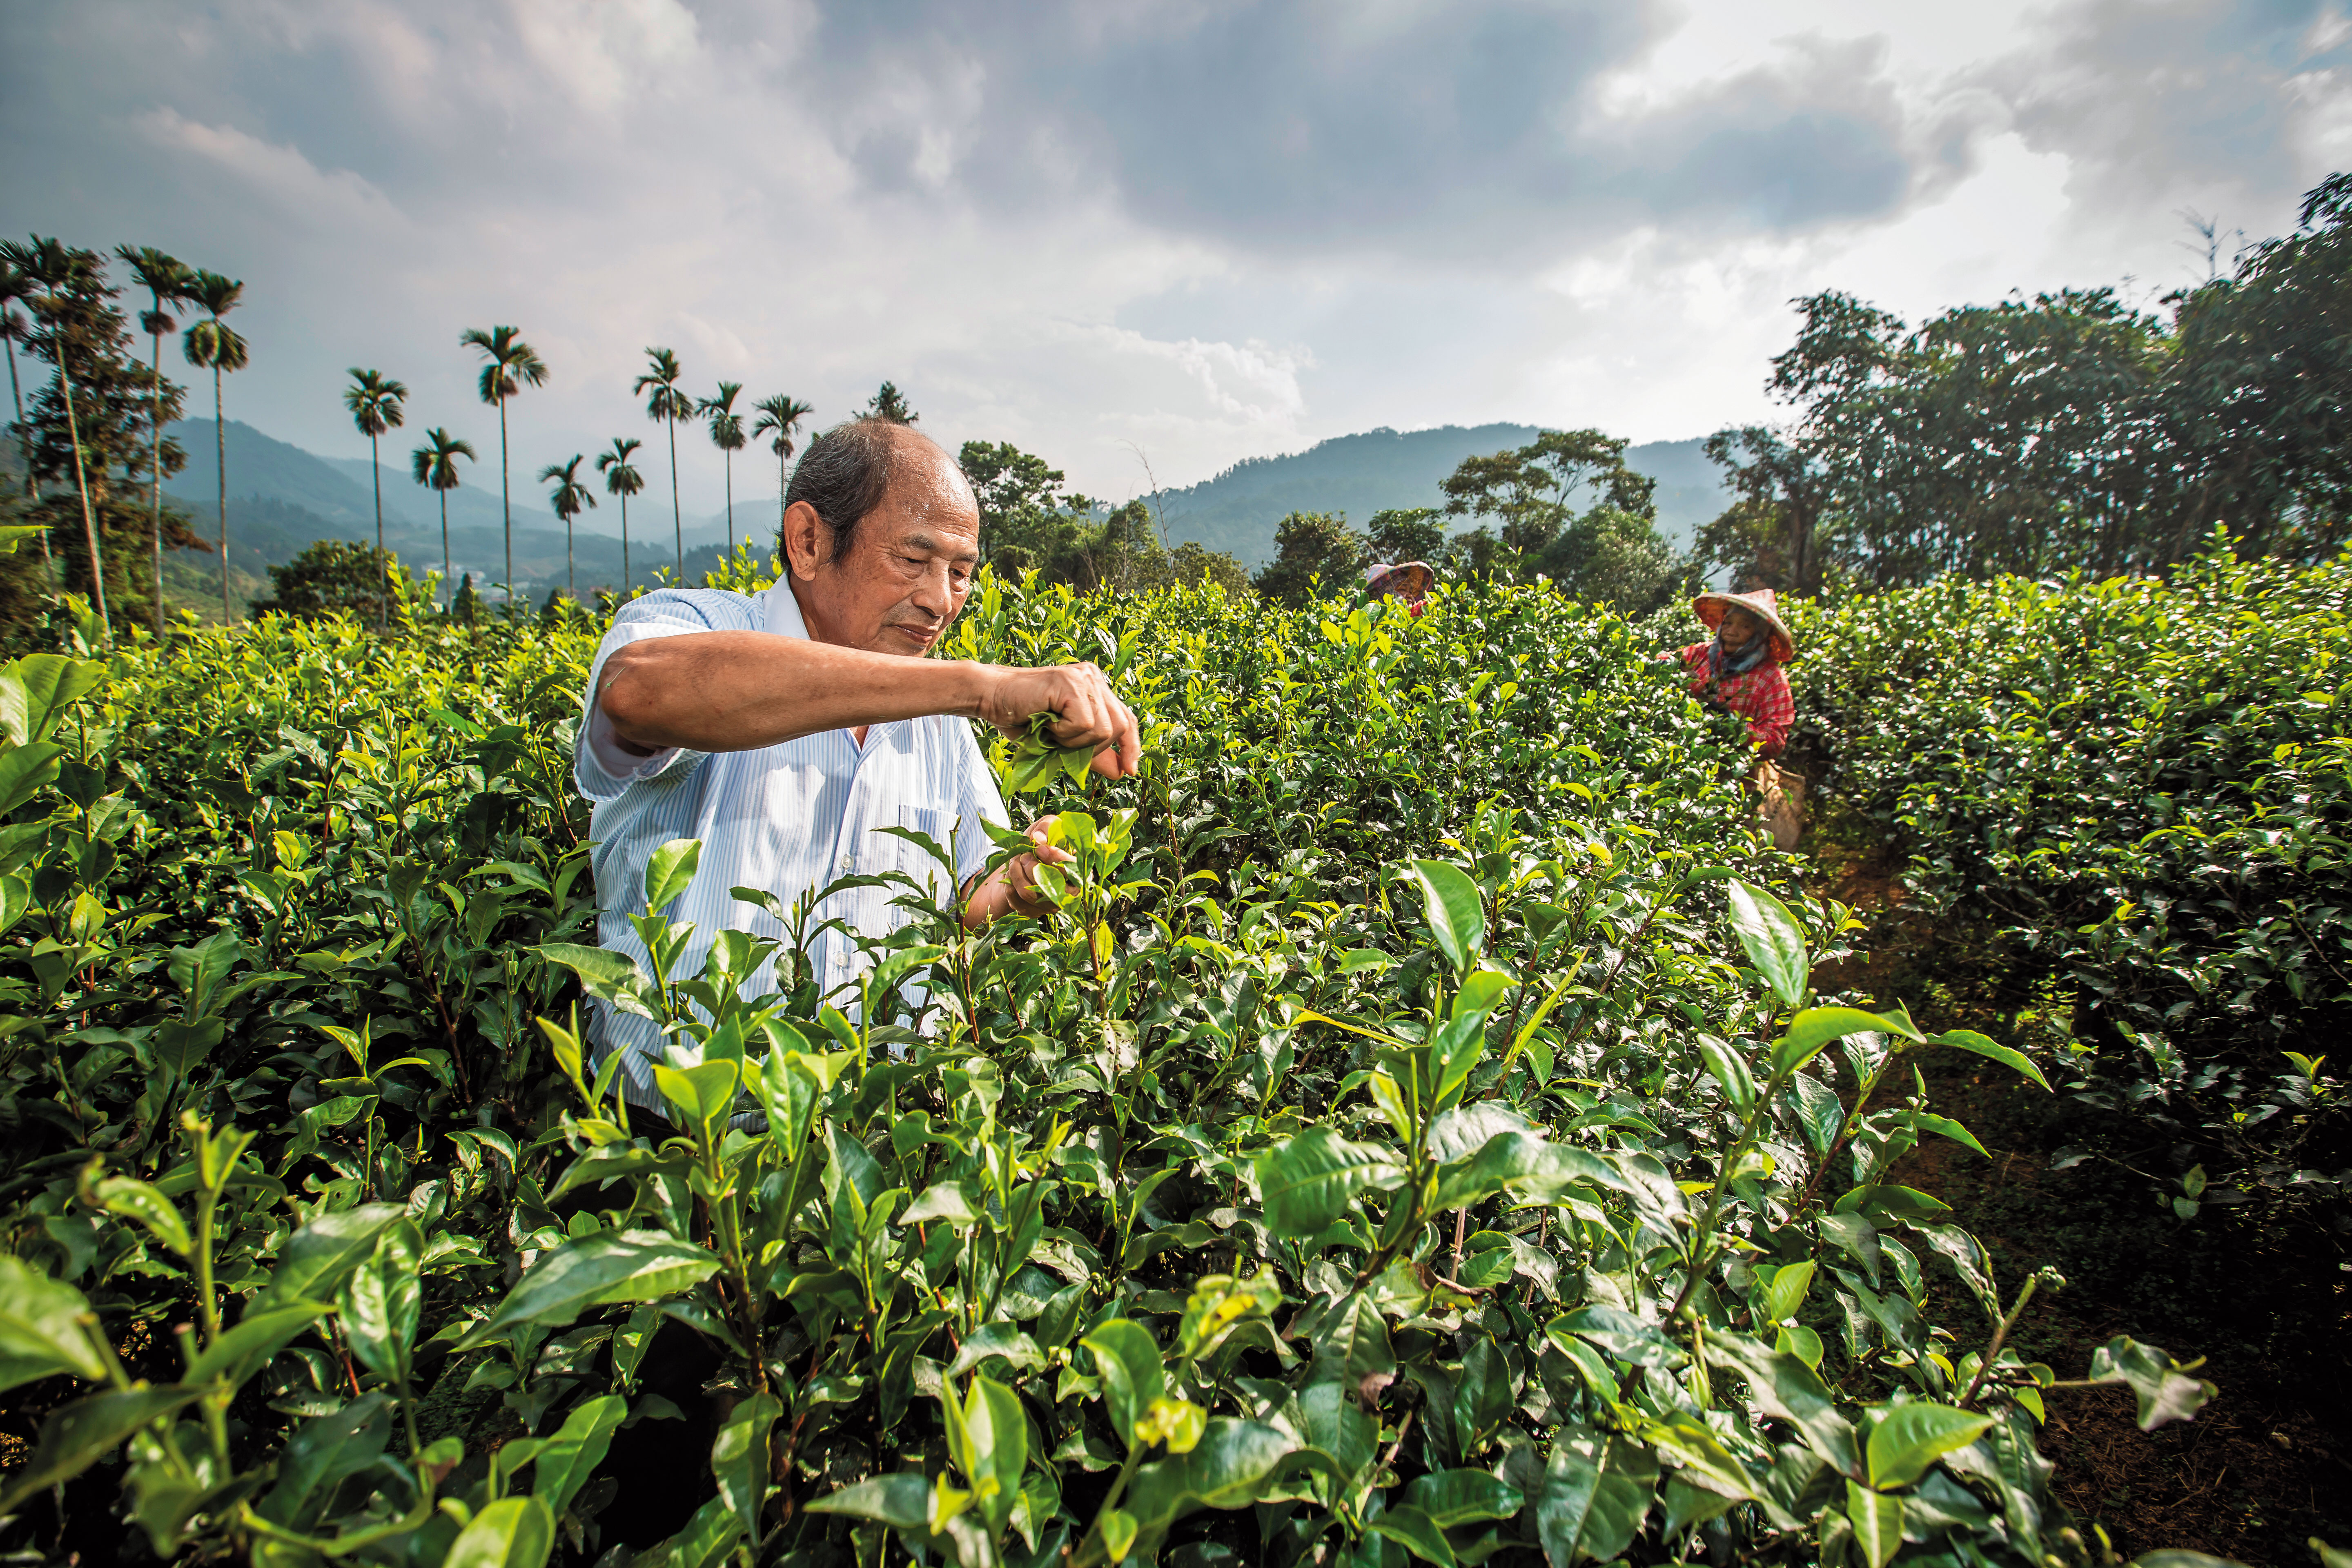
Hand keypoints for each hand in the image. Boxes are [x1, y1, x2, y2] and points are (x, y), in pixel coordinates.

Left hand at [963, 815, 1076, 926]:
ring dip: (1016, 874)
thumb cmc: (1041, 842)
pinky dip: (1009, 886)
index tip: (1038, 848)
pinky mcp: (1034, 912)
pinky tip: (1012, 875)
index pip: (1073, 870)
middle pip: (1051, 886)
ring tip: (1015, 862)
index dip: (1055, 859)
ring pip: (1029, 894)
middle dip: (1031, 867)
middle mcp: (1069, 892)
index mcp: (1079, 870)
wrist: (1023, 860)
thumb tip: (1039, 839)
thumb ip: (1047, 825)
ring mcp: (1051, 905)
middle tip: (1024, 855)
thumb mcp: (1046, 825)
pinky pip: (1017, 902)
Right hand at [979, 661, 1141, 780]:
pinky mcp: (1071, 683)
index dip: (1131, 746)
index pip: (1127, 719)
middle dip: (1095, 748)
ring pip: (1103, 729)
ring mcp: (1084, 678)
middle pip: (1120, 726)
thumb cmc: (1021, 719)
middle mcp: (1094, 678)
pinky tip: (1046, 723)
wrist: (990, 698)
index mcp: (1095, 688)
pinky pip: (1084, 723)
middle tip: (1062, 743)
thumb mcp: (1063, 742)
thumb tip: (1121, 772)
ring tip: (1050, 731)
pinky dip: (1064, 733)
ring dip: (1074, 742)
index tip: (1129, 770)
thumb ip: (1092, 754)